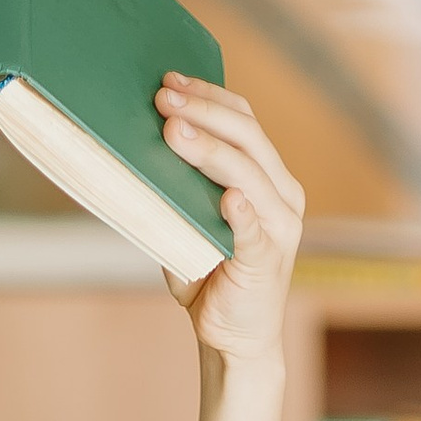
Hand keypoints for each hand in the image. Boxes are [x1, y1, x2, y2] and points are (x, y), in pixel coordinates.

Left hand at [156, 78, 302, 369]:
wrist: (232, 340)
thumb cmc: (209, 278)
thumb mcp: (190, 222)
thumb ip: (179, 187)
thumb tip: (137, 144)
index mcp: (267, 177)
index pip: (244, 120)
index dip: (208, 95)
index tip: (169, 80)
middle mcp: (283, 194)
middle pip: (248, 135)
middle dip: (203, 111)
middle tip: (163, 97)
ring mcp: (280, 226)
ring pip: (249, 172)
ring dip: (210, 148)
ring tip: (175, 130)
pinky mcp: (268, 260)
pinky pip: (255, 229)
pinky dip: (242, 210)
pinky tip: (227, 195)